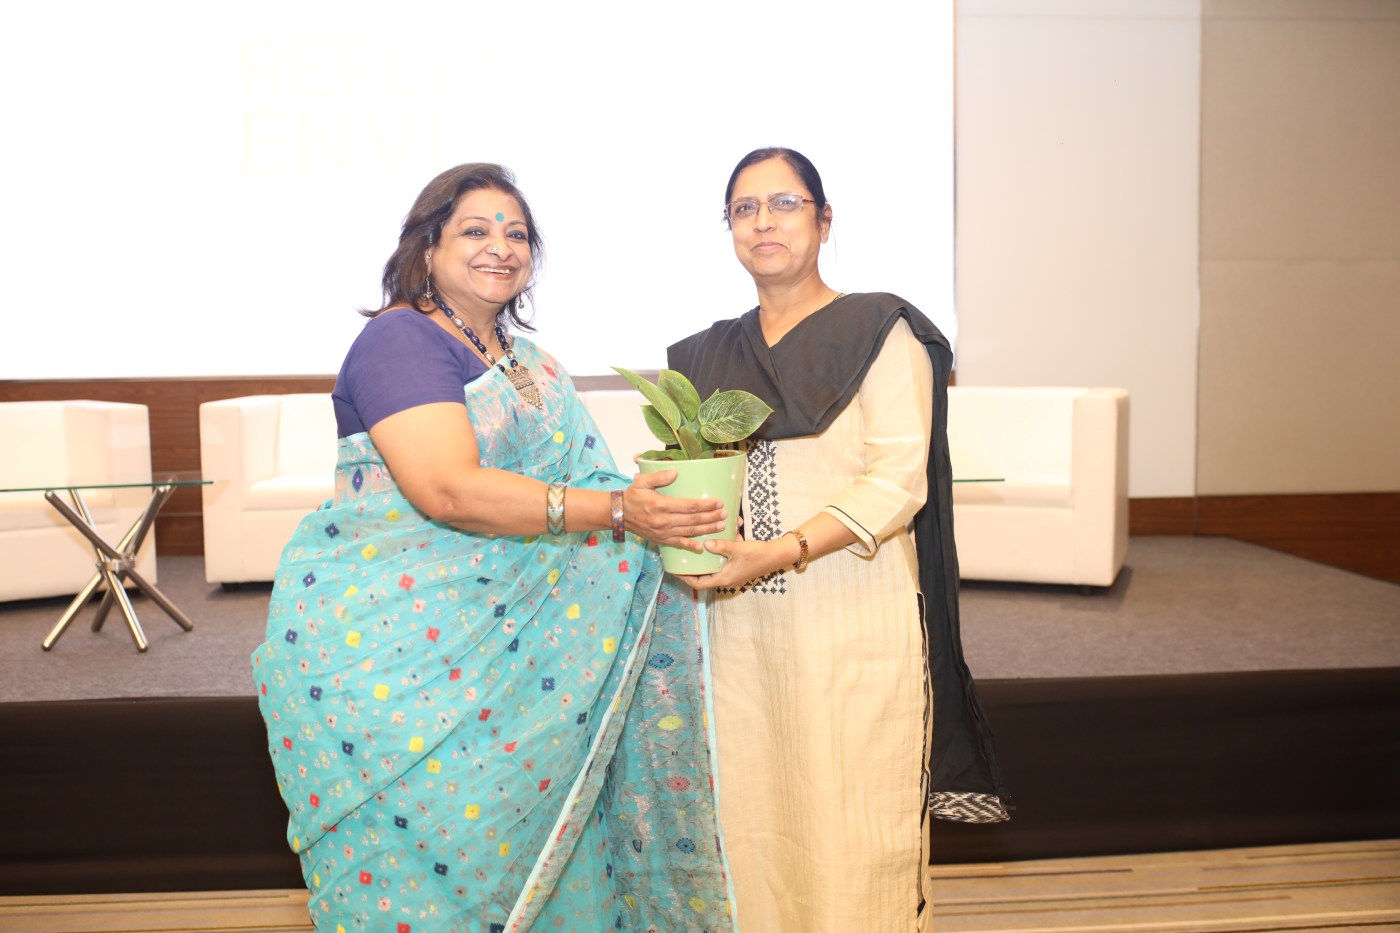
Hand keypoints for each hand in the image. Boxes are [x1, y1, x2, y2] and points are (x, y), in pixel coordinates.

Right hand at [623, 470, 726, 551]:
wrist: (618, 515)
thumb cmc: (632, 496)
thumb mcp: (642, 482)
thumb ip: (659, 476)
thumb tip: (676, 472)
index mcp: (661, 505)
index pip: (689, 505)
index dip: (705, 505)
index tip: (718, 502)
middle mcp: (664, 520)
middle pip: (693, 519)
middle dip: (711, 517)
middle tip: (725, 514)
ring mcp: (663, 532)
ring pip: (690, 532)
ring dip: (707, 529)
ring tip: (721, 526)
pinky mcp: (661, 540)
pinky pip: (678, 544)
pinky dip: (691, 546)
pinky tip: (702, 547)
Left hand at [674, 535, 793, 589]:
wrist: (777, 555)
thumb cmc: (758, 554)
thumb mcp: (737, 548)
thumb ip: (721, 546)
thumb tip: (704, 543)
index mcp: (724, 578)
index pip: (699, 583)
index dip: (685, 578)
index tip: (674, 571)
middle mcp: (726, 579)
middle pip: (703, 577)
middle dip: (692, 569)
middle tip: (680, 559)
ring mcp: (732, 574)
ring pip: (712, 570)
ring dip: (703, 563)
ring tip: (690, 553)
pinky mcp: (737, 568)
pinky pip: (720, 564)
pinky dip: (715, 557)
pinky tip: (711, 545)